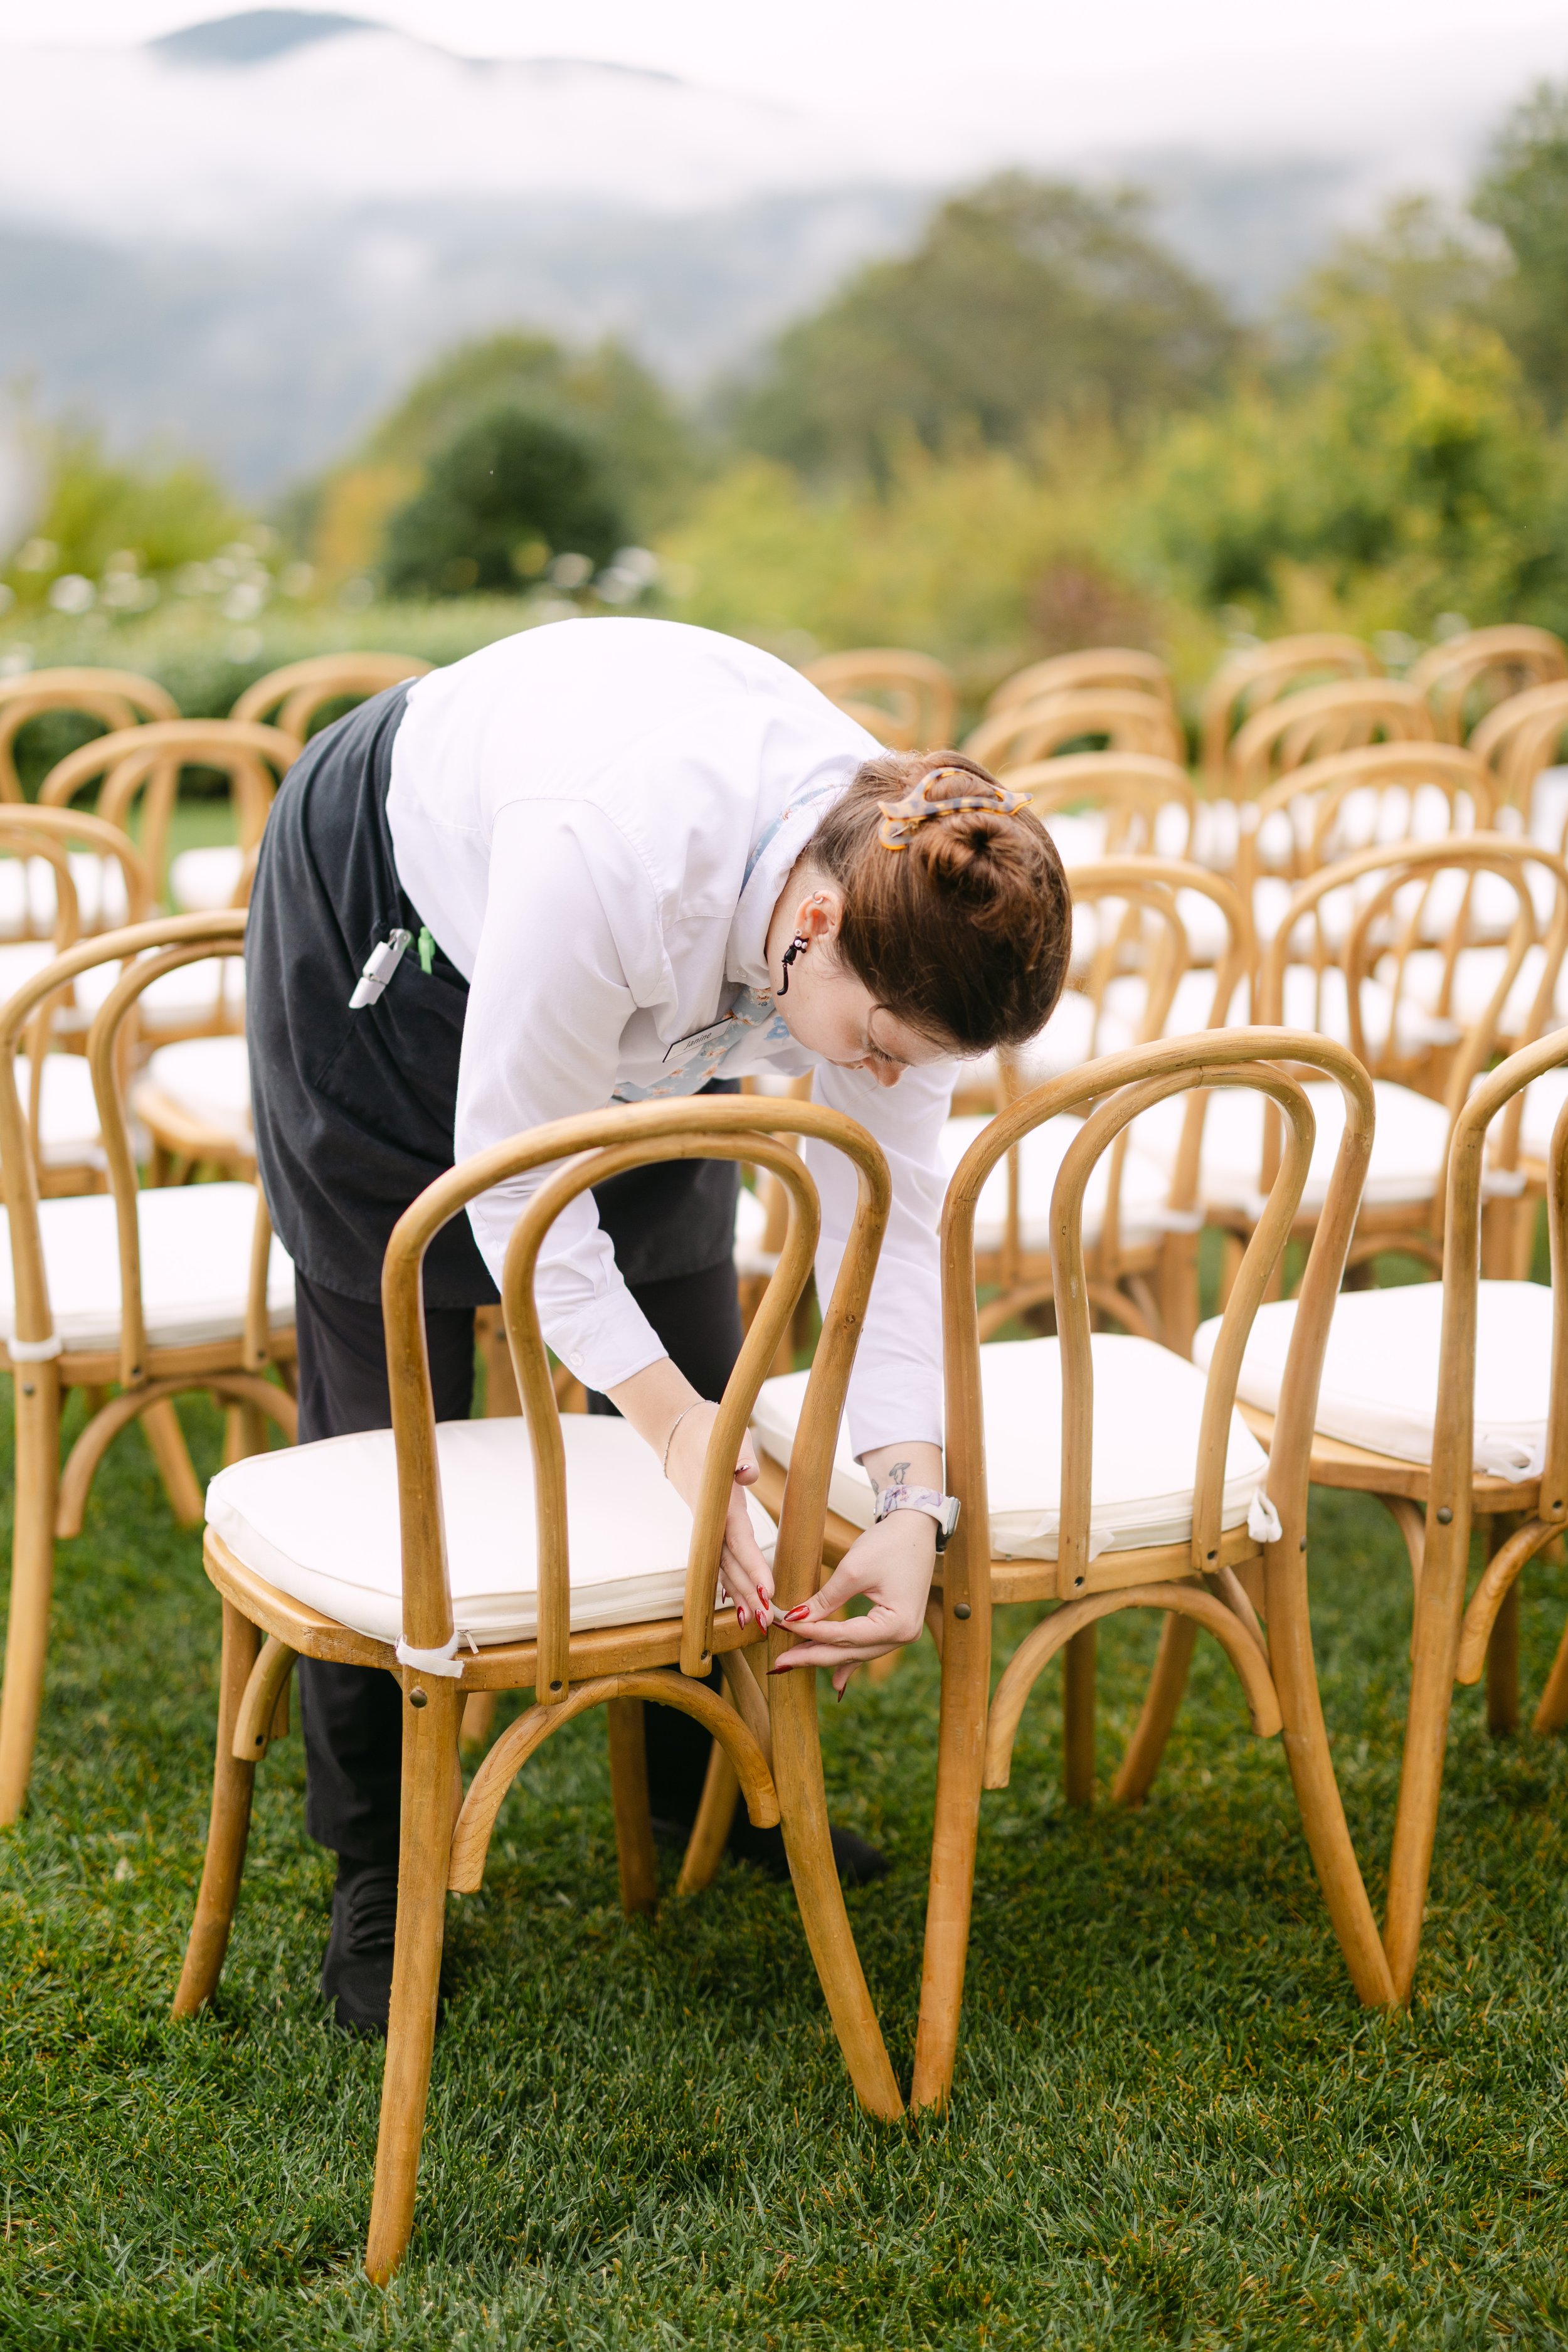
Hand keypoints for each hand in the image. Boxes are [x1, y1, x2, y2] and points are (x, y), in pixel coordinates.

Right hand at [663, 1399, 774, 1627]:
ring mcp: (704, 1523)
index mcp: (720, 1502)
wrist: (676, 1429)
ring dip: (735, 1593)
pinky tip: (730, 1600)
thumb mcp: (729, 1436)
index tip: (766, 1593)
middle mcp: (709, 1518)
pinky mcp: (704, 1523)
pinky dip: (722, 1580)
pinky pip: (714, 1557)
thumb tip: (750, 1473)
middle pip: (728, 1563)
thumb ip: (742, 1456)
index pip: (738, 1541)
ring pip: (720, 1565)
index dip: (752, 1568)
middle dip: (746, 1593)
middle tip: (766, 1623)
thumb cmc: (709, 1431)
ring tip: (752, 1623)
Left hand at [770, 1506, 936, 1696]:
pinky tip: (835, 1683)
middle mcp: (903, 1636)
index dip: (810, 1633)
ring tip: (794, 1661)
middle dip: (812, 1656)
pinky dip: (849, 1660)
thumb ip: (825, 1600)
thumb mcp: (853, 1570)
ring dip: (825, 1655)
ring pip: (856, 1652)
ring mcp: (902, 1634)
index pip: (843, 1635)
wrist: (916, 1528)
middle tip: (779, 1662)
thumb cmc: (889, 1543)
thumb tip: (795, 1620)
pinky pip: (867, 1648)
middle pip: (849, 1652)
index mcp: (897, 1624)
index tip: (783, 1627)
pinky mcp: (896, 1627)